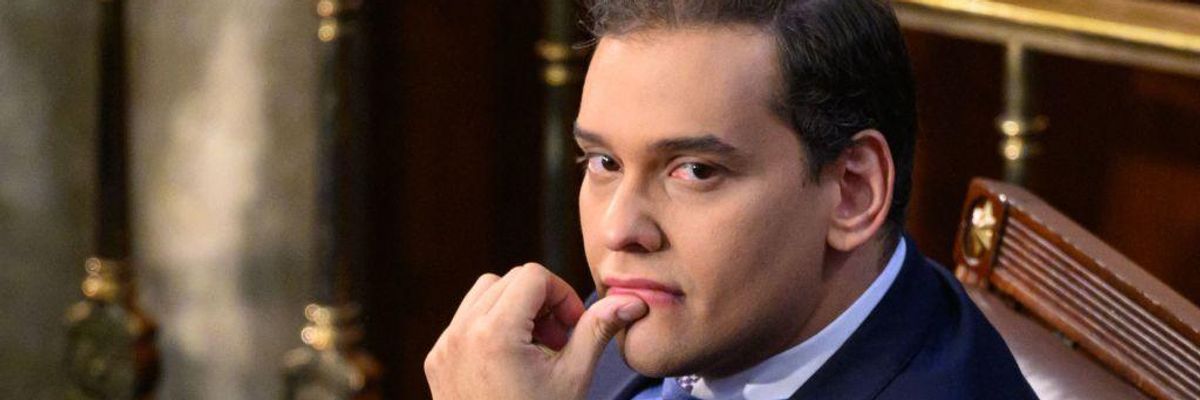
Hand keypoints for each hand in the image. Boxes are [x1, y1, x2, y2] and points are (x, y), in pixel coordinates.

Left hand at [425, 263, 648, 399]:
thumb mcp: (573, 377)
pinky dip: (491, 326)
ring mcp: (444, 346)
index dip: (561, 295)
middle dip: (539, 302)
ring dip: (513, 308)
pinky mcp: (436, 360)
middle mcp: (462, 333)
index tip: (573, 328)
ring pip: (483, 294)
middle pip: (508, 280)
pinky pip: (464, 321)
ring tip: (535, 348)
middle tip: (558, 341)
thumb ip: (597, 330)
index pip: (533, 276)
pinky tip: (511, 362)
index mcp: (496, 333)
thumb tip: (632, 301)